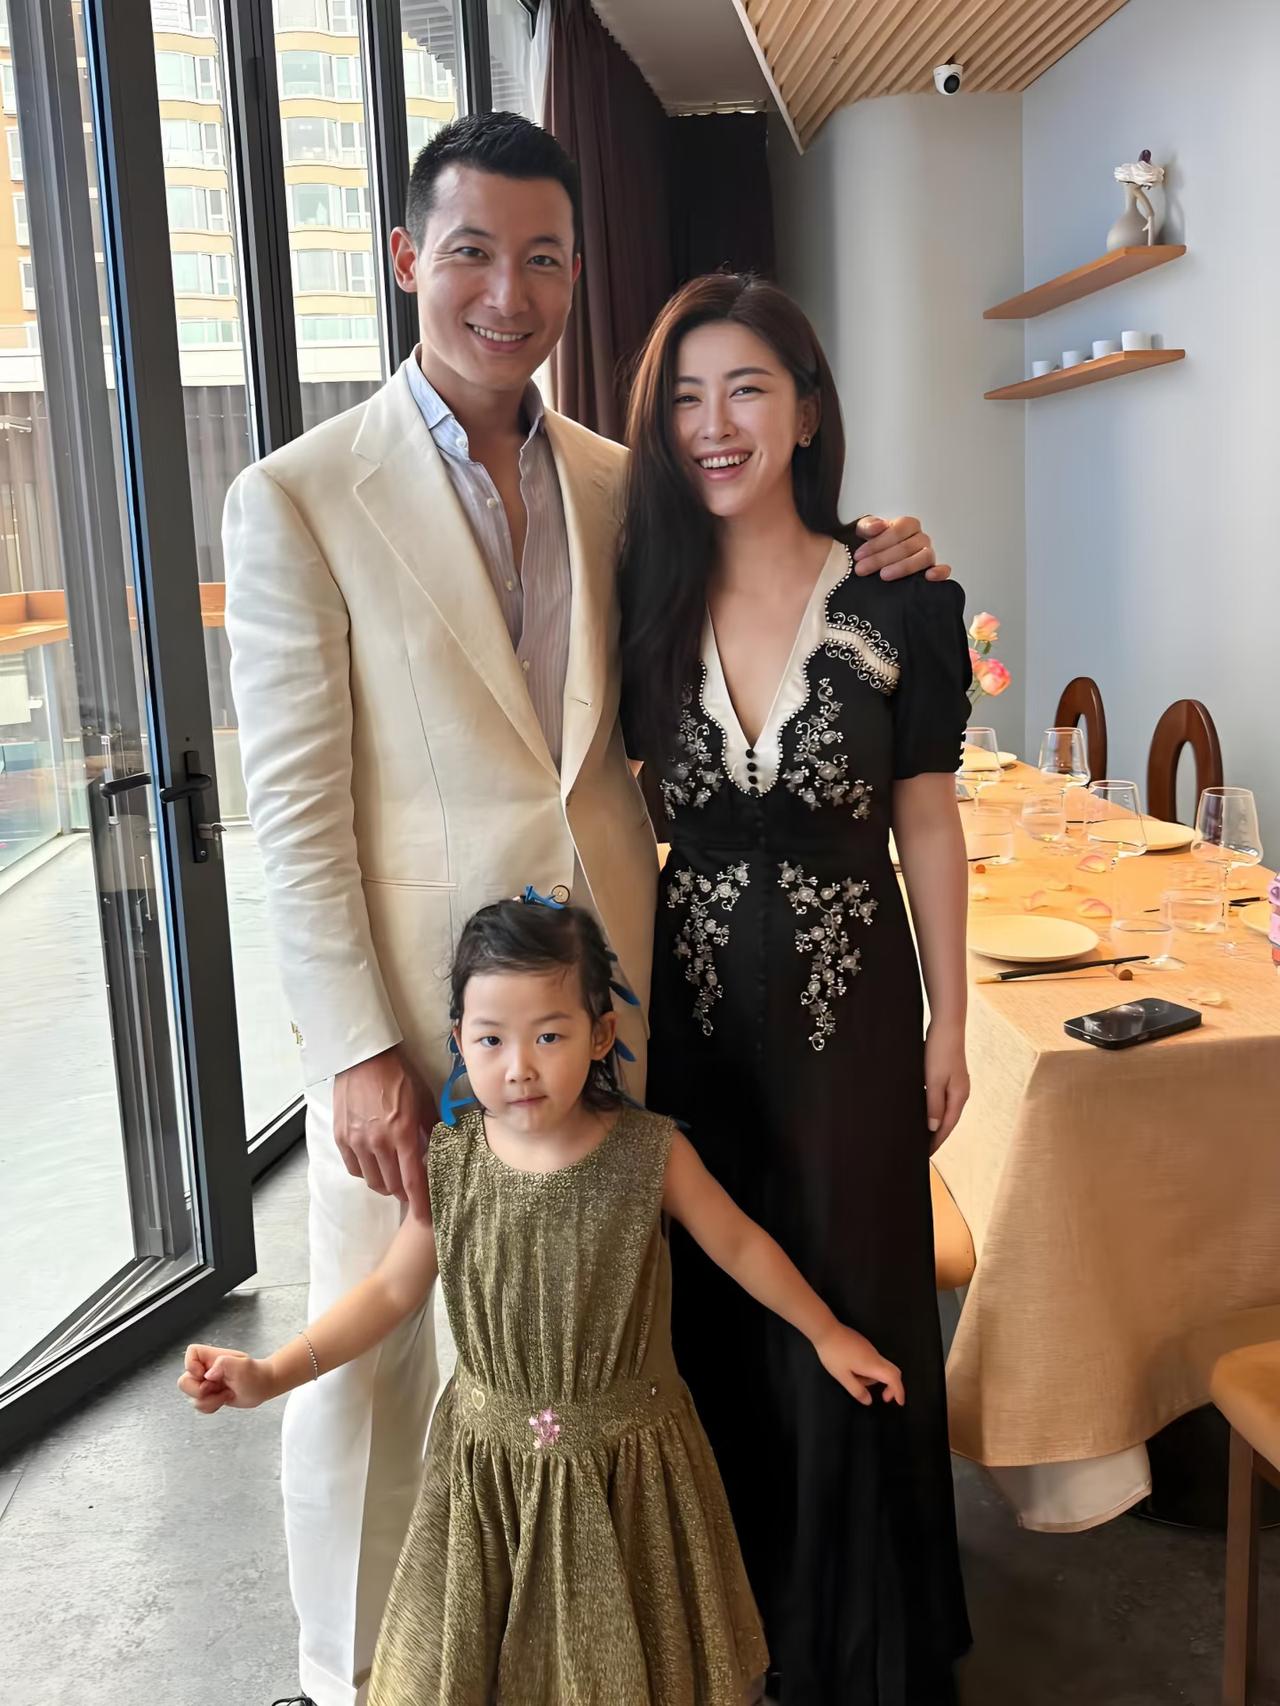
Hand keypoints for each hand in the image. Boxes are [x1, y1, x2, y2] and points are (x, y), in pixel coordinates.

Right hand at [177, 1344, 274, 1413]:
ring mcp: (206, 1383)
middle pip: (183, 1382)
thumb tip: (207, 1375)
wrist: (263, 1387)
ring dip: (209, 1401)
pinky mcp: (209, 1396)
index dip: (191, 1366)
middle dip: (199, 1392)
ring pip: (191, 1397)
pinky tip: (224, 1400)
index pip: (191, 1353)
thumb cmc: (255, 1373)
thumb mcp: (242, 1366)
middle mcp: (206, 1369)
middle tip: (217, 1388)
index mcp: (212, 1357)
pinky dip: (211, 1407)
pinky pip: (200, 1406)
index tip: (206, 1374)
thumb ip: (223, 1364)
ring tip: (226, 1394)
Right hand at [333, 1046, 433, 1219]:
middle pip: (392, 1186)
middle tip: (413, 1188)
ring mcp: (356, 1141)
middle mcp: (378, 1142)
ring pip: (373, 1181)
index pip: (413, 1180)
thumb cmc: (399, 1075)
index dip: (421, 1204)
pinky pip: (355, 1168)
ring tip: (393, 1175)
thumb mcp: (424, 1098)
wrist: (363, 1058)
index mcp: (402, 1133)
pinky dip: (367, 1171)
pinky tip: (375, 1162)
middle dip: (405, 1192)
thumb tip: (443, 1147)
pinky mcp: (341, 1138)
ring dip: (386, 1184)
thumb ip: (433, 1127)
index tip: (426, 1219)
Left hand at [815, 1324, 904, 1406]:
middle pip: (893, 1371)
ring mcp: (870, 1348)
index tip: (899, 1402)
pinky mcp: (863, 1344)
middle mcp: (875, 1355)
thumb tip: (869, 1401)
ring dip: (874, 1378)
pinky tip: (851, 1370)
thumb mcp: (842, 1376)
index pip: (894, 1378)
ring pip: (880, 1366)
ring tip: (853, 1379)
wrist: (826, 1330)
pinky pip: (873, 1360)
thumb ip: (857, 1390)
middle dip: (892, 1386)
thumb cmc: (834, 1354)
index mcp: (873, 1365)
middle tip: (883, 1397)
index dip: (899, 1391)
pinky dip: (868, 1370)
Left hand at [852, 515, 950, 581]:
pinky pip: (943, 570)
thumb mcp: (865, 531)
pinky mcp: (932, 570)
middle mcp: (920, 538)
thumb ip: (868, 526)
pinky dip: (940, 572)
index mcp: (907, 525)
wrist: (877, 557)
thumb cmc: (875, 543)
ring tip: (884, 575)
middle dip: (881, 559)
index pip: (897, 531)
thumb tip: (876, 527)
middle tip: (862, 569)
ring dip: (903, 567)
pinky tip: (929, 577)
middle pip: (906, 546)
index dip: (877, 543)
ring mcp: (928, 554)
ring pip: (924, 557)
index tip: (859, 555)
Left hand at [925, 1021, 968, 1152]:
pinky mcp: (950, 1077)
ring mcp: (957, 1085)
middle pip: (948, 1120)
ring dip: (935, 1123)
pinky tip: (924, 1111)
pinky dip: (934, 1109)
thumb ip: (934, 1104)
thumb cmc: (939, 1051)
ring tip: (921, 1134)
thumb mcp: (934, 1080)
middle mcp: (961, 1093)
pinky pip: (942, 1099)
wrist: (947, 1025)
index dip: (936, 1141)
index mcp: (959, 1096)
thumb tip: (934, 1128)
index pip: (947, 1126)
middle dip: (936, 1136)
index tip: (924, 1155)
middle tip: (921, 1149)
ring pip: (945, 1110)